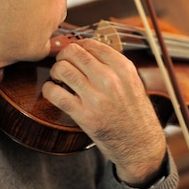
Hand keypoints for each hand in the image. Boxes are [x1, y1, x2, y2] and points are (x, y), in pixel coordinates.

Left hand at [42, 38, 166, 185]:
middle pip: (74, 52)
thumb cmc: (134, 112)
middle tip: (64, 63)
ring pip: (62, 69)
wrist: (140, 143)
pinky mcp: (84, 116)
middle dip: (63, 55)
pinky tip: (53, 91)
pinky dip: (48, 89)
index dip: (77, 45)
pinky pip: (55, 93)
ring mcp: (96, 98)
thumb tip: (86, 49)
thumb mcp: (132, 81)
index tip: (74, 52)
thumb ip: (113, 65)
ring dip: (55, 71)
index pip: (91, 44)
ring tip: (59, 78)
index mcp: (123, 68)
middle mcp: (110, 80)